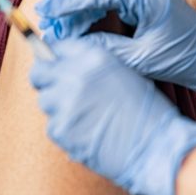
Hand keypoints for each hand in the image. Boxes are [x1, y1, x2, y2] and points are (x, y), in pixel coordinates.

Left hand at [30, 37, 195, 194]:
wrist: (155, 147)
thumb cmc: (147, 113)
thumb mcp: (124, 74)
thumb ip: (94, 67)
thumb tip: (66, 67)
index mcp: (94, 57)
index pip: (58, 48)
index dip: (56, 59)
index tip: (56, 67)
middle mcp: (75, 75)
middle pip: (39, 72)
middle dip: (46, 80)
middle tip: (58, 92)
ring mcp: (65, 103)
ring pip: (45, 101)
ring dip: (58, 108)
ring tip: (84, 118)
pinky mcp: (60, 129)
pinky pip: (53, 126)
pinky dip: (66, 131)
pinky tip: (88, 134)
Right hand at [35, 0, 195, 105]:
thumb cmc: (185, 59)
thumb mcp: (142, 59)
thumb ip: (108, 50)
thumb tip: (75, 46)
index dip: (70, 2)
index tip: (48, 12)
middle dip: (69, 0)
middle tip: (46, 16)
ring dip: (79, 2)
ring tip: (56, 19)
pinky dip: (92, 5)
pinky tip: (79, 19)